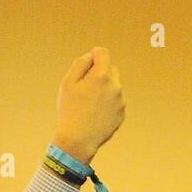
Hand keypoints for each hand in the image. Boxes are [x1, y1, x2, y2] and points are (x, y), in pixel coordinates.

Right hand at [51, 47, 124, 165]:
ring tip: (88, 102)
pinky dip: (107, 101)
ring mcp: (121, 101)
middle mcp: (116, 87)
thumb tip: (92, 56)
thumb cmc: (70, 108)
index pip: (103, 53)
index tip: (86, 66)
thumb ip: (81, 63)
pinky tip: (95, 112)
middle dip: (99, 72)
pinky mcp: (122, 113)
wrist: (79, 138)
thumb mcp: (69, 82)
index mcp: (102, 76)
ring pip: (113, 85)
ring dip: (103, 88)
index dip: (93, 55)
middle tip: (84, 86)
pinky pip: (116, 100)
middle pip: (110, 68)